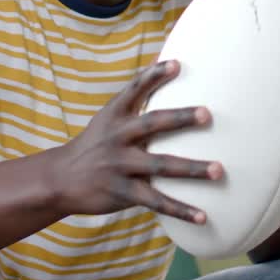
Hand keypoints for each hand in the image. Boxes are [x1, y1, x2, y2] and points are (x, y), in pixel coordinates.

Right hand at [48, 60, 221, 222]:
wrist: (59, 179)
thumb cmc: (95, 143)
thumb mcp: (108, 117)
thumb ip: (134, 97)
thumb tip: (161, 63)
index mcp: (115, 115)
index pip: (135, 89)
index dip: (155, 75)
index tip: (177, 63)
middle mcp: (118, 137)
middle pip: (152, 124)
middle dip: (180, 118)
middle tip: (207, 114)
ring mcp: (120, 165)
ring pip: (160, 165)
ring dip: (192, 168)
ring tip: (220, 170)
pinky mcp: (123, 192)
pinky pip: (156, 201)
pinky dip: (180, 209)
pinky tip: (203, 217)